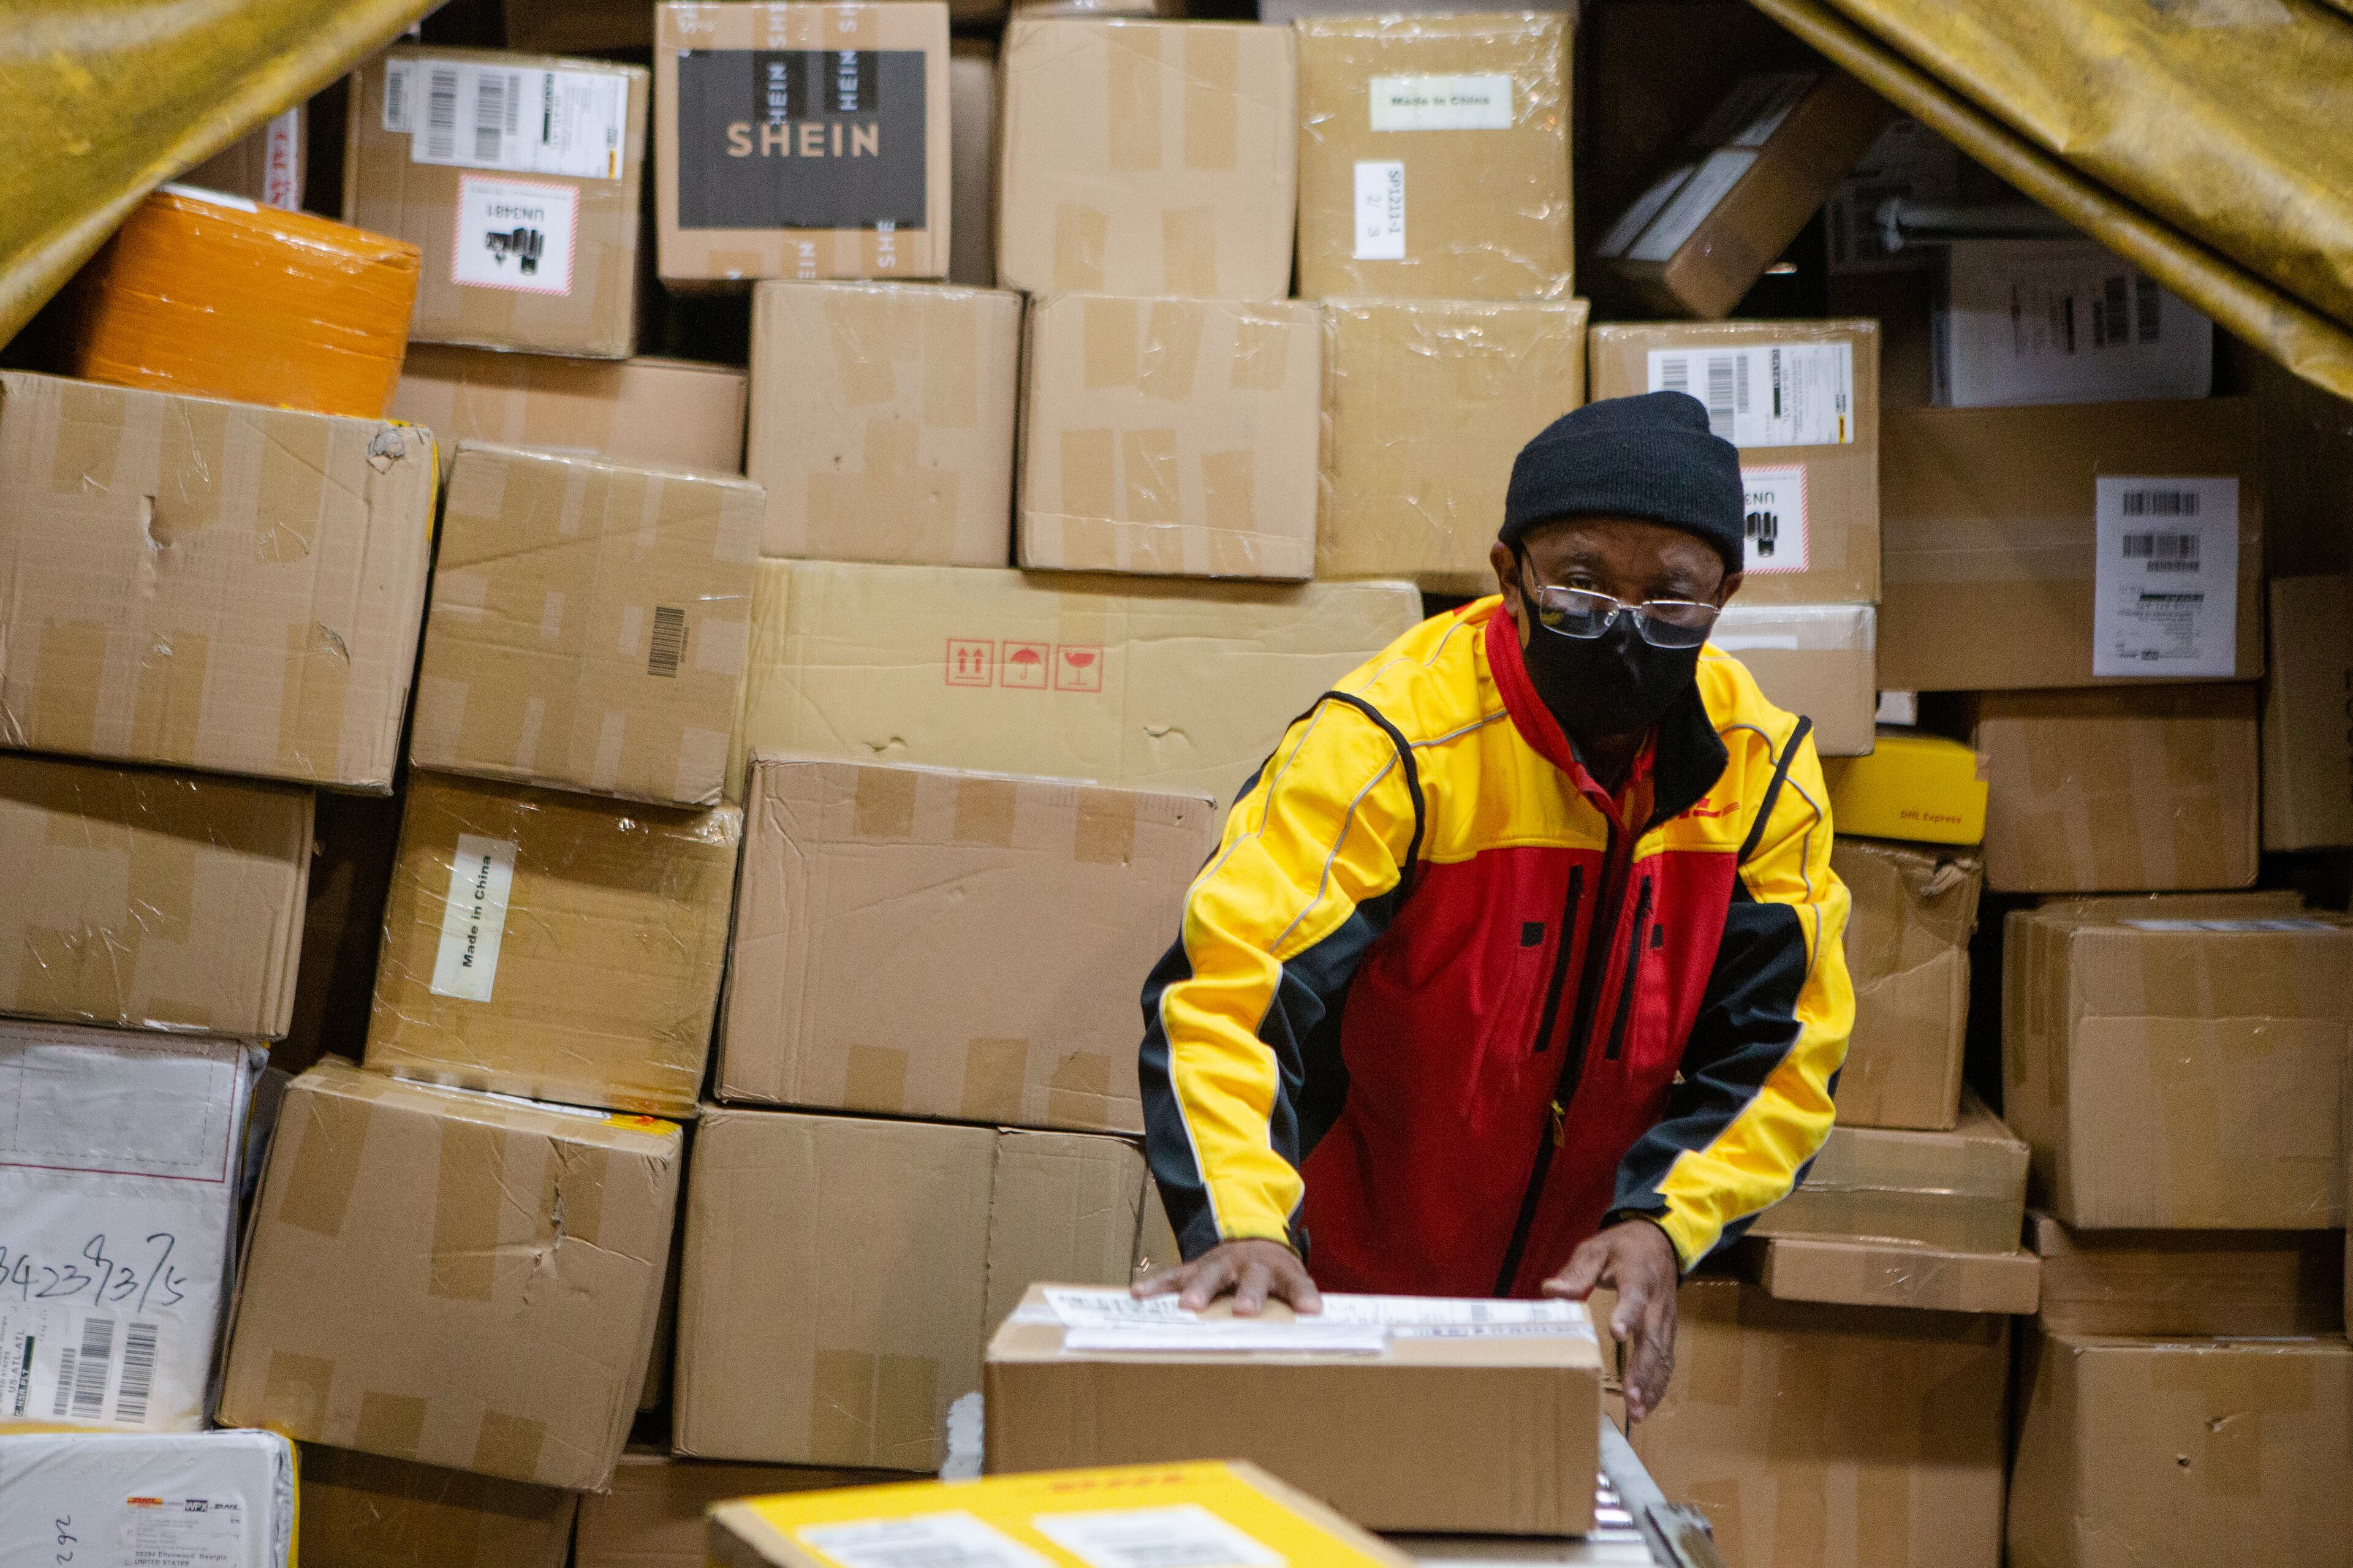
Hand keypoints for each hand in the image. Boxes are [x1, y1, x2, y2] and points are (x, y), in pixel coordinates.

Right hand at [1133, 1239, 1322, 1316]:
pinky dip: (1157, 1284)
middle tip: (1244, 1311)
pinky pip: (1175, 1275)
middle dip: (1248, 1294)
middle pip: (1251, 1277)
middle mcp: (1251, 1264)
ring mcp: (1221, 1262)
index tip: (1311, 1310)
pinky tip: (1140, 1292)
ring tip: (1187, 1306)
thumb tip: (1314, 1327)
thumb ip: (1298, 1304)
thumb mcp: (1291, 1284)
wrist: (1255, 1240)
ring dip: (1199, 1289)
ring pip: (1210, 1274)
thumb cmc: (1274, 1275)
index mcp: (1280, 1271)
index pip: (1296, 1283)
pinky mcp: (1197, 1266)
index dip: (1302, 1295)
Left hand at [1542, 1219, 1679, 1422]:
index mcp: (1638, 1277)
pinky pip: (1666, 1360)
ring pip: (1662, 1356)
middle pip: (1652, 1339)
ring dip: (1651, 1386)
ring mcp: (1665, 1320)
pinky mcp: (1667, 1330)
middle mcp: (1656, 1303)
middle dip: (1642, 1371)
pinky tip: (1647, 1406)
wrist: (1660, 1242)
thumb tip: (1552, 1291)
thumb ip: (1577, 1271)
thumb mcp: (1597, 1248)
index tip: (1616, 1333)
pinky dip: (1659, 1385)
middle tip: (1630, 1398)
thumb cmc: (1623, 1247)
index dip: (1626, 1315)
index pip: (1633, 1297)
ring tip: (1638, 1413)